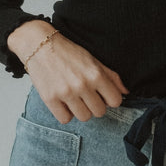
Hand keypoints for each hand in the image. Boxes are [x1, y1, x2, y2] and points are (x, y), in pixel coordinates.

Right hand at [8, 21, 127, 124]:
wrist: (40, 45)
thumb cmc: (68, 52)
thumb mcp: (93, 60)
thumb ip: (111, 76)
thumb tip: (125, 92)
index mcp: (95, 74)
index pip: (116, 101)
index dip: (110, 99)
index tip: (103, 95)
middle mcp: (82, 85)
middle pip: (100, 112)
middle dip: (95, 105)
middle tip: (87, 96)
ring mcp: (66, 93)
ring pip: (84, 117)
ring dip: (81, 110)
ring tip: (75, 98)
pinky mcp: (50, 99)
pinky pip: (65, 119)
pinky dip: (65, 113)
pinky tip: (64, 102)